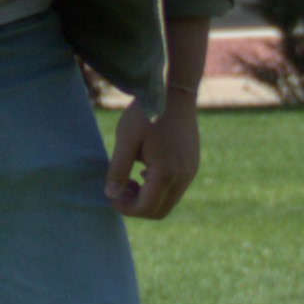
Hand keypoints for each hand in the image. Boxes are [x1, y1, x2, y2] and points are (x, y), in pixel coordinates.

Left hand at [110, 89, 202, 220]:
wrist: (174, 93)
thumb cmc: (146, 113)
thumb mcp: (126, 139)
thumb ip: (117, 169)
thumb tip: (111, 195)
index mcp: (166, 173)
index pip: (146, 208)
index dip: (126, 208)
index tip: (111, 196)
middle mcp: (183, 176)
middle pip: (160, 211)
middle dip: (137, 207)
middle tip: (120, 189)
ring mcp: (191, 171)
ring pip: (169, 201)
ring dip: (148, 198)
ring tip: (130, 179)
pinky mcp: (193, 164)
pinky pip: (176, 188)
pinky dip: (159, 189)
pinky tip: (145, 171)